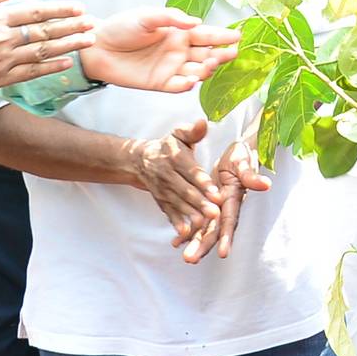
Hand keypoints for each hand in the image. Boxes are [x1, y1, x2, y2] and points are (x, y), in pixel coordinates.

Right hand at [0, 0, 94, 97]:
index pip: (35, 12)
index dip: (59, 10)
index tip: (78, 7)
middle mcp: (2, 38)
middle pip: (44, 32)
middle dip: (71, 26)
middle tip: (92, 23)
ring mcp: (3, 59)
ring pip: (43, 52)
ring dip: (68, 46)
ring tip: (87, 41)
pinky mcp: (2, 78)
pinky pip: (32, 72)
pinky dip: (51, 67)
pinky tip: (68, 62)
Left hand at [85, 8, 238, 92]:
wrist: (97, 47)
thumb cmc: (121, 27)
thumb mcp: (146, 15)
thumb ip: (171, 18)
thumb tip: (196, 22)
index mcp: (179, 33)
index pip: (206, 35)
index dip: (222, 35)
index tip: (238, 35)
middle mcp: (179, 51)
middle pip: (207, 54)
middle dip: (221, 54)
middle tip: (232, 52)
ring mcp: (171, 68)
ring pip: (197, 72)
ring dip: (207, 69)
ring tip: (211, 63)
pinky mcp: (160, 83)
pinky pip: (179, 87)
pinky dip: (187, 85)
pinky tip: (192, 80)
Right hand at [130, 119, 220, 247]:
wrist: (140, 161)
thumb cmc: (168, 146)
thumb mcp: (178, 135)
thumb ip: (192, 131)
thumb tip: (203, 122)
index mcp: (175, 158)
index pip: (190, 171)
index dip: (202, 182)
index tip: (216, 192)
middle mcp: (167, 175)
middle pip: (186, 191)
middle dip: (200, 202)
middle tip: (215, 212)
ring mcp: (163, 190)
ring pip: (179, 204)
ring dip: (192, 214)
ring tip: (205, 224)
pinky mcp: (161, 202)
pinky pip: (169, 213)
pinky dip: (177, 223)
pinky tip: (186, 233)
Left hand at [187, 135, 272, 261]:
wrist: (239, 153)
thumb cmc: (242, 156)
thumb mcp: (245, 163)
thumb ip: (251, 176)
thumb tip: (266, 185)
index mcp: (234, 198)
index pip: (230, 220)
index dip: (227, 236)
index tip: (223, 253)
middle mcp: (226, 208)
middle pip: (215, 231)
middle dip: (204, 246)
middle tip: (190, 259)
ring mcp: (218, 209)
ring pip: (206, 230)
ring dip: (196, 244)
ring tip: (186, 258)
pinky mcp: (209, 206)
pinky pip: (198, 223)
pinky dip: (188, 232)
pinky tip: (176, 243)